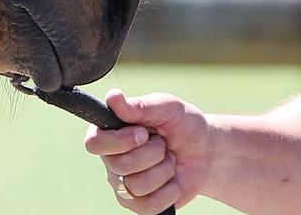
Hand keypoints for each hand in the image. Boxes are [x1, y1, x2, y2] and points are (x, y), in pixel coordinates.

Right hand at [83, 88, 212, 213]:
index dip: (120, 140)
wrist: (205, 151)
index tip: (144, 133)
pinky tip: (173, 180)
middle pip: (120, 165)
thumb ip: (140, 106)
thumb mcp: (167, 108)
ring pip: (136, 187)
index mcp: (111, 133)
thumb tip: (112, 97)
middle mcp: (111, 161)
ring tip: (170, 159)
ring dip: (164, 170)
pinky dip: (169, 191)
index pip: (94, 142)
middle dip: (153, 152)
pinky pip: (148, 206)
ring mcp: (123, 185)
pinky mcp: (138, 204)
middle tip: (163, 144)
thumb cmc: (182, 125)